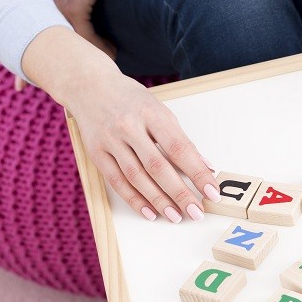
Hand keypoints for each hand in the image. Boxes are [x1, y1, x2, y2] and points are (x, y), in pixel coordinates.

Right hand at [21, 26, 219, 221]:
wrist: (89, 85)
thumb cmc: (132, 100)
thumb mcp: (161, 111)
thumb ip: (181, 140)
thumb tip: (205, 166)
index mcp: (152, 114)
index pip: (180, 148)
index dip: (197, 172)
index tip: (211, 191)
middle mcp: (129, 127)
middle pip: (158, 167)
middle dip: (180, 193)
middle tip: (197, 212)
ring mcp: (110, 140)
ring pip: (137, 177)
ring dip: (158, 200)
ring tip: (176, 216)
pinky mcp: (96, 153)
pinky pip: (116, 181)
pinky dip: (134, 199)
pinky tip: (149, 212)